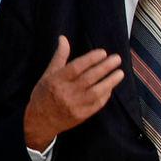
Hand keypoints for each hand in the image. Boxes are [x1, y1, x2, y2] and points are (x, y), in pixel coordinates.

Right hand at [23, 35, 123, 150]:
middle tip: (117, 59)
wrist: (39, 121)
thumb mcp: (48, 74)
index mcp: (56, 80)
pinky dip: (105, 94)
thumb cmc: (44, 94)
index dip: (91, 59)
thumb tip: (63, 39)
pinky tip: (110, 87)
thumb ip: (59, 57)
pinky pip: (97, 104)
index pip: (76, 67)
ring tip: (120, 73)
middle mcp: (65, 93)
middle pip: (89, 78)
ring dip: (110, 81)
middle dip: (105, 67)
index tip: (103, 52)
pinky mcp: (81, 115)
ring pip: (96, 91)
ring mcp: (74, 105)